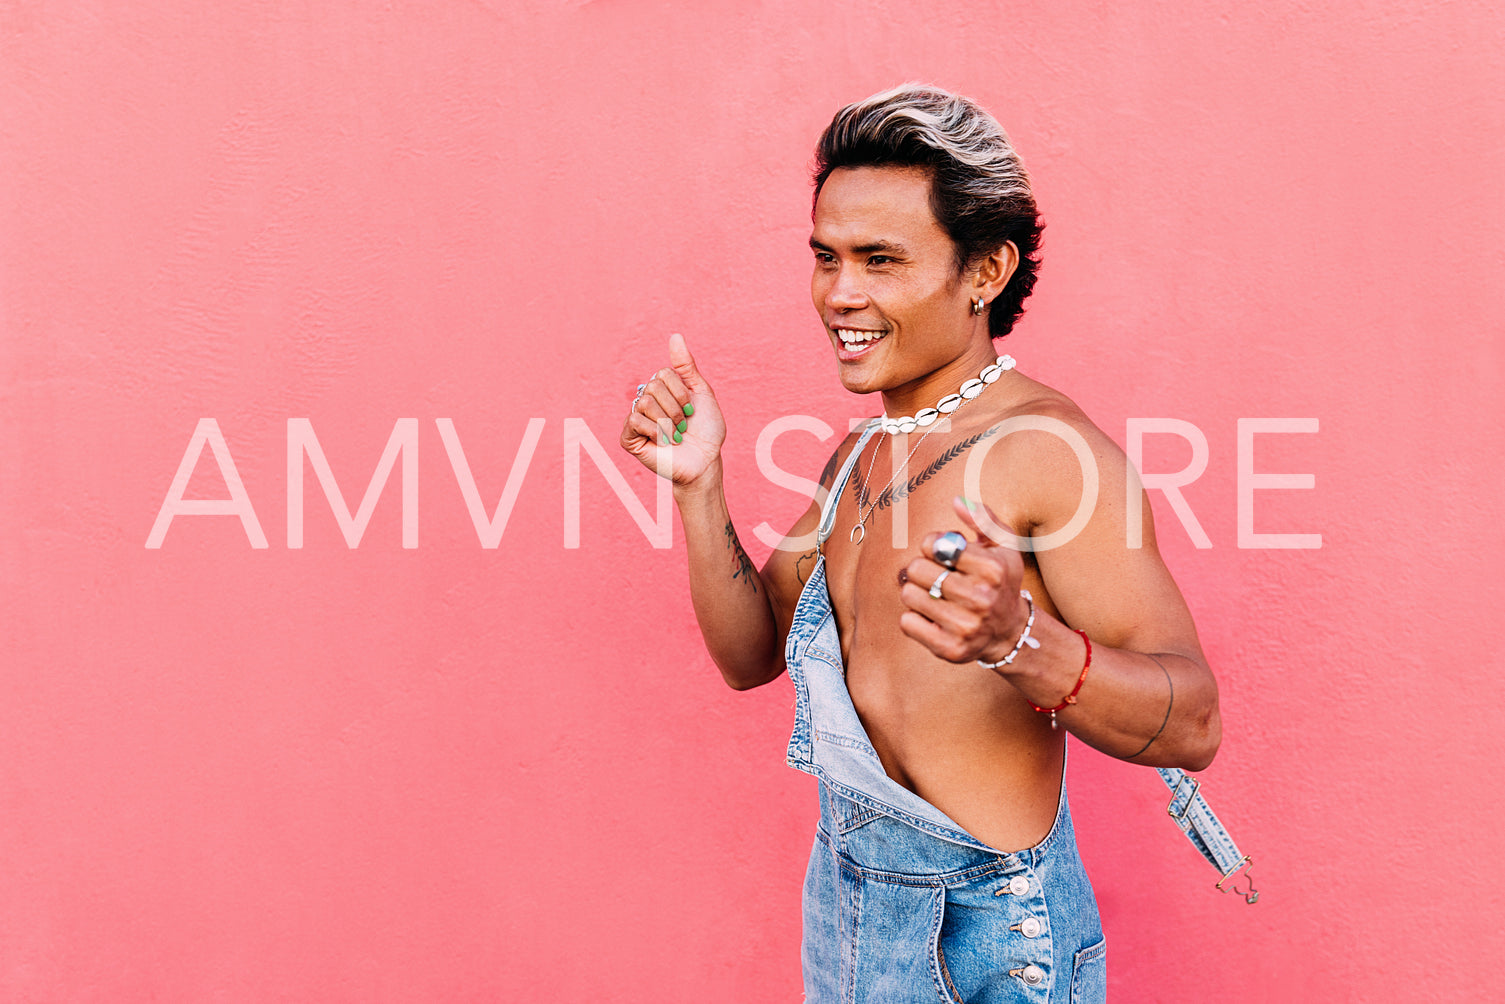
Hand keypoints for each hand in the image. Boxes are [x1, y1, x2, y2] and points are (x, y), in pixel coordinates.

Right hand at [619, 333, 726, 486]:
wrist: (705, 461)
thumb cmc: (706, 430)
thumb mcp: (701, 392)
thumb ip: (686, 365)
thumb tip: (675, 335)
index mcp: (661, 389)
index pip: (662, 373)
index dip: (682, 392)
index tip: (692, 409)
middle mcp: (646, 401)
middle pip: (653, 386)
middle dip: (676, 408)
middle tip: (683, 425)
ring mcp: (636, 420)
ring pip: (644, 403)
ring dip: (668, 421)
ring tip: (675, 436)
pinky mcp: (629, 439)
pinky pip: (635, 421)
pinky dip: (655, 431)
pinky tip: (663, 443)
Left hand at [898, 496, 1031, 665]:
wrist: (1008, 631)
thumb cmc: (1000, 581)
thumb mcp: (1003, 545)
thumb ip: (983, 519)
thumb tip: (957, 501)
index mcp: (993, 569)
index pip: (934, 544)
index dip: (932, 546)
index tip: (944, 555)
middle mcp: (981, 599)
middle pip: (917, 569)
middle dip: (922, 569)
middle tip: (936, 577)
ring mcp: (966, 626)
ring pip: (909, 595)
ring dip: (917, 593)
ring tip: (935, 597)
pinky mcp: (950, 649)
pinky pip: (907, 623)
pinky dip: (913, 618)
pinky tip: (932, 617)